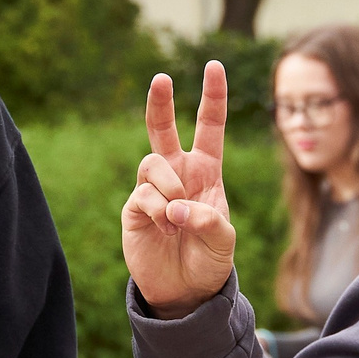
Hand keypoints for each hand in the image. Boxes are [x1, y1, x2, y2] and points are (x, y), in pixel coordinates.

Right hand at [122, 63, 237, 319]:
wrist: (185, 292)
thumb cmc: (209, 260)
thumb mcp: (223, 241)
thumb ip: (209, 221)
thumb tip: (177, 208)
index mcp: (206, 171)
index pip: (209, 125)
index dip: (213, 96)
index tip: (214, 65)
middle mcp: (177, 173)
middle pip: (163, 128)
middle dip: (161, 102)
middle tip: (162, 78)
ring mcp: (153, 189)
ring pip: (153, 164)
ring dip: (170, 187)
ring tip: (178, 217)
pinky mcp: (134, 209)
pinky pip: (144, 195)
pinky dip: (159, 210)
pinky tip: (167, 226)